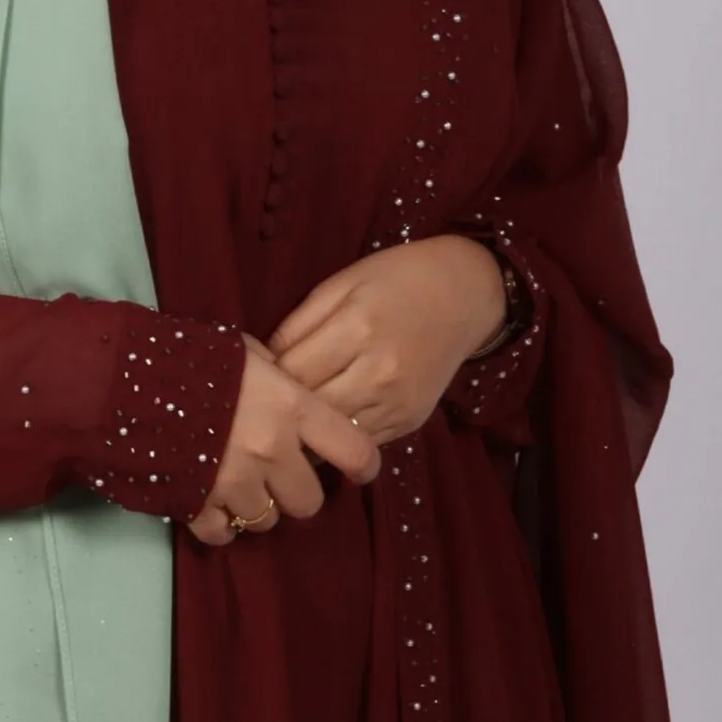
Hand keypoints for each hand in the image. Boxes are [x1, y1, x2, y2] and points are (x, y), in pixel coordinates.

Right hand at [187, 333, 380, 547]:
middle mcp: (271, 451)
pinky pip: (223, 534)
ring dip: (257, 506)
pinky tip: (209, 504)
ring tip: (236, 484)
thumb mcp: (241, 350)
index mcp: (290, 408)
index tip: (361, 470)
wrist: (119, 382)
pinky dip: (219, 524)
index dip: (363, 464)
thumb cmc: (185, 356)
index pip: (353, 449)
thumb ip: (274, 372)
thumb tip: (285, 382)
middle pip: (309, 501)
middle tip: (278, 474)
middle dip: (297, 491)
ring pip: (267, 519)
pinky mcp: (197, 506)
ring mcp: (234, 483)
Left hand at [263, 235, 507, 445]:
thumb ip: (299, 323)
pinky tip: (324, 426)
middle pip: (310, 410)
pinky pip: (360, 442)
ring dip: (307, 432)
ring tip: (288, 422)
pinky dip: (337, 438)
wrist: (467, 294)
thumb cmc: (398, 279)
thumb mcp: (343, 283)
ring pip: (333, 435)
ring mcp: (396, 402)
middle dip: (282, 410)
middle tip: (263, 405)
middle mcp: (378, 372)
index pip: (291, 373)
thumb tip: (262, 362)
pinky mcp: (409, 421)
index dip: (266, 379)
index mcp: (356, 328)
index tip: (254, 377)